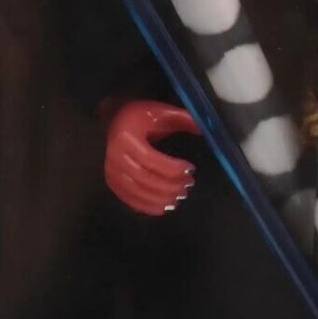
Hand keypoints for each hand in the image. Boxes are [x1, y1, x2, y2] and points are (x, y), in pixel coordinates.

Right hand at [103, 99, 198, 215]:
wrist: (113, 119)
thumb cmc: (139, 115)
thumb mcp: (160, 111)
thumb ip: (183, 118)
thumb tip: (206, 128)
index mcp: (127, 137)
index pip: (150, 159)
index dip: (172, 168)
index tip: (191, 169)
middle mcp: (115, 156)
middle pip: (145, 179)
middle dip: (170, 186)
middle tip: (188, 186)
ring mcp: (111, 171)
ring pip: (137, 192)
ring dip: (161, 199)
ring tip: (179, 197)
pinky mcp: (111, 181)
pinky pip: (129, 199)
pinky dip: (147, 206)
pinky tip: (163, 207)